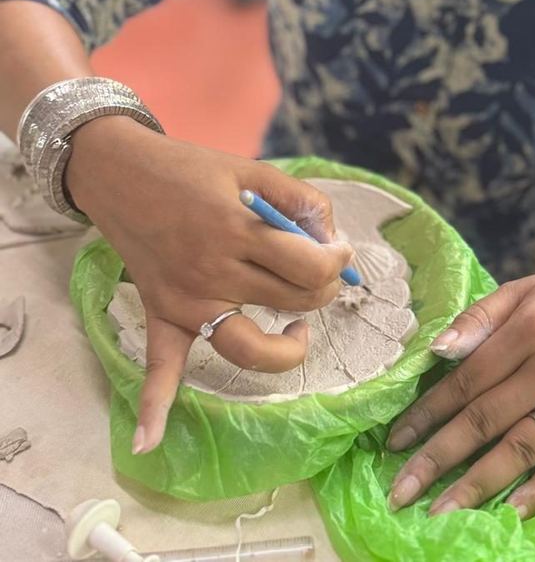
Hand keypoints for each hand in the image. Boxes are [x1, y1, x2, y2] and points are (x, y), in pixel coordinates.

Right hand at [66, 116, 353, 453]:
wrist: (121, 173)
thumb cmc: (191, 169)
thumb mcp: (252, 168)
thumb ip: (299, 199)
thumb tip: (332, 239)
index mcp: (238, 229)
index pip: (308, 265)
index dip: (336, 259)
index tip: (338, 250)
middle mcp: (214, 272)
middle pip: (291, 302)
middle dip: (322, 288)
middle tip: (319, 271)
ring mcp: (187, 301)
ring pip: (249, 346)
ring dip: (285, 349)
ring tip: (297, 330)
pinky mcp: (162, 315)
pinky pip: (160, 367)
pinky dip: (155, 404)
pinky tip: (151, 441)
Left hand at [386, 262, 534, 518]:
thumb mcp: (524, 288)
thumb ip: (479, 317)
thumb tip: (437, 351)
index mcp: (530, 329)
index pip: (468, 379)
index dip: (429, 412)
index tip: (396, 440)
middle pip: (488, 419)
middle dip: (440, 457)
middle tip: (402, 490)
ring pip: (523, 448)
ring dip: (479, 484)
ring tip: (441, 512)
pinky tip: (509, 511)